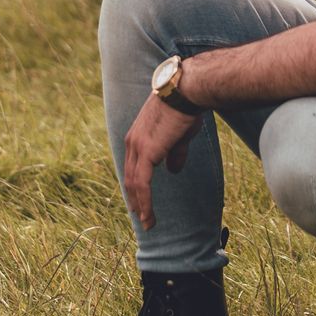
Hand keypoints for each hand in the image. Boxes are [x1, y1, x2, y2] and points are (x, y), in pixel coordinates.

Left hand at [121, 96, 202, 229]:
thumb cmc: (186, 109)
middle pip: (129, 178)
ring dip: (140, 205)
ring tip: (147, 223)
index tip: (139, 201)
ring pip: (133, 184)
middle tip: (142, 217)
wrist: (186, 92)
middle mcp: (132, 142)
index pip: (132, 167)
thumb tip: (173, 170)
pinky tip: (148, 215)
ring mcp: (137, 147)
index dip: (135, 186)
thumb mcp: (179, 135)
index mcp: (138, 136)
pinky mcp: (146, 152)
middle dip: (135, 199)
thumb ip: (174, 153)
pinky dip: (144, 202)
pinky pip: (141, 184)